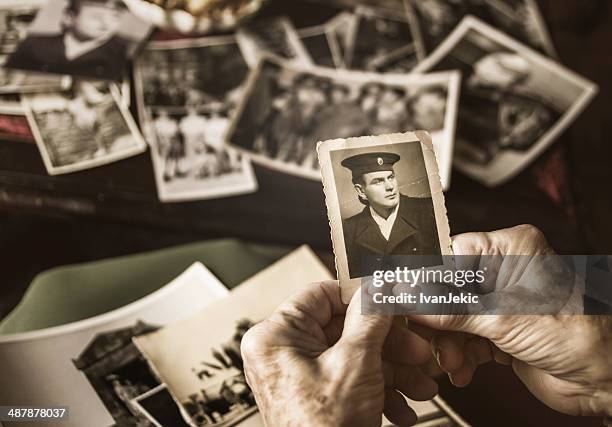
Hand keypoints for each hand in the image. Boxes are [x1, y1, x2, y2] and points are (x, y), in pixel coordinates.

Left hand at [241, 280, 436, 425]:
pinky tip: (402, 407)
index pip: (321, 294)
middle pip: (344, 328)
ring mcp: (297, 375)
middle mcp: (282, 353)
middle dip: (388, 344)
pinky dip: (378, 390)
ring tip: (418, 386)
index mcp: (276, 337)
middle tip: (415, 350)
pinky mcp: (313, 395)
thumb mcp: (355, 365)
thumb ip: (370, 319)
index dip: (360, 297)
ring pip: (352, 355)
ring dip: (392, 371)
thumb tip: (378, 289)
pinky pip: (348, 378)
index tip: (389, 301)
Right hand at [409, 225, 611, 417]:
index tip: (406, 298)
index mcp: (511, 249)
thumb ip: (453, 310)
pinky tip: (462, 368)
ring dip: (447, 342)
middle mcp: (504, 271)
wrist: (605, 381)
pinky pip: (463, 337)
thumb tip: (412, 299)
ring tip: (452, 360)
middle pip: (447, 288)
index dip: (427, 278)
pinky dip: (459, 355)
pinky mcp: (497, 330)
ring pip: (451, 316)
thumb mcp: (506, 319)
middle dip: (437, 319)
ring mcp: (499, 302)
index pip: (452, 253)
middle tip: (425, 337)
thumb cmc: (582, 336)